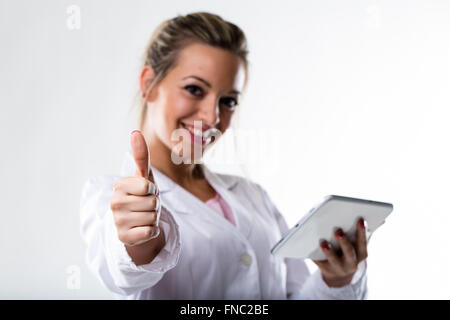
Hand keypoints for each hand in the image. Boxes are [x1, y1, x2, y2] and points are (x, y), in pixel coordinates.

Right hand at [110, 130, 164, 263]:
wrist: (137, 223)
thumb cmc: (141, 196)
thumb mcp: (143, 176)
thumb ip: (140, 155)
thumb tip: (135, 131)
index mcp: (118, 186)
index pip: (147, 186)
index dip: (152, 190)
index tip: (145, 192)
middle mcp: (114, 203)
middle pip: (152, 202)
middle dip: (154, 205)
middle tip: (146, 206)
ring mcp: (117, 222)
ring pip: (152, 217)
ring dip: (154, 218)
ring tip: (144, 216)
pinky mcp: (123, 238)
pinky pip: (150, 232)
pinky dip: (152, 231)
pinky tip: (142, 229)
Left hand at [312, 218, 370, 287]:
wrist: (339, 275)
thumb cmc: (350, 252)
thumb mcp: (360, 245)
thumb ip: (368, 233)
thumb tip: (382, 220)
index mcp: (361, 254)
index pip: (363, 242)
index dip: (362, 232)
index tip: (360, 219)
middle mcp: (351, 263)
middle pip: (349, 252)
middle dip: (344, 242)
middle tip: (338, 230)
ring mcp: (338, 268)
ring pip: (333, 260)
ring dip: (329, 251)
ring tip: (323, 242)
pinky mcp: (325, 269)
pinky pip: (319, 262)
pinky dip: (315, 255)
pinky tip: (310, 246)